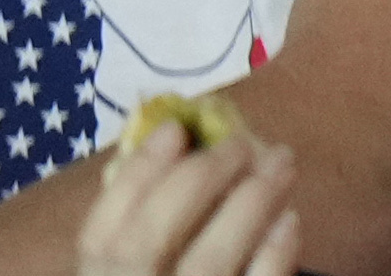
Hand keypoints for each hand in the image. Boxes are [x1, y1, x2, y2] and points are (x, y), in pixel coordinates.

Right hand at [79, 123, 300, 275]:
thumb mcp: (142, 268)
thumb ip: (150, 222)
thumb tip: (179, 137)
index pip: (100, 236)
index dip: (135, 176)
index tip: (176, 130)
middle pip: (147, 244)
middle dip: (197, 181)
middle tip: (243, 142)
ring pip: (207, 264)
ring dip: (248, 203)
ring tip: (282, 163)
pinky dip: (272, 256)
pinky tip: (290, 220)